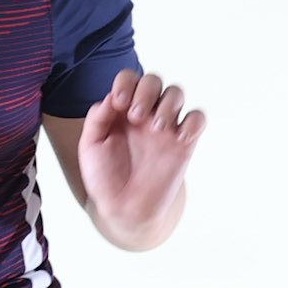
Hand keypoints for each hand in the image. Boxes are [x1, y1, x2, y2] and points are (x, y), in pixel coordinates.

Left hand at [79, 70, 205, 246]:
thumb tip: (110, 98)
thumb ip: (97, 118)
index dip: (126, 83)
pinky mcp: (184, 143)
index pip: (129, 79)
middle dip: (146, 91)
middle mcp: (145, 114)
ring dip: (168, 104)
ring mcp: (165, 127)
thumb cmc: (105, 177)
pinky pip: (197, 119)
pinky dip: (193, 122)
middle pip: (154, 81)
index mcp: (121, 110)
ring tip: (156, 129)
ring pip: (176, 94)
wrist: (124, 208)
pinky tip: (179, 138)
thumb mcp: (90, 146)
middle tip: (135, 117)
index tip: (118, 102)